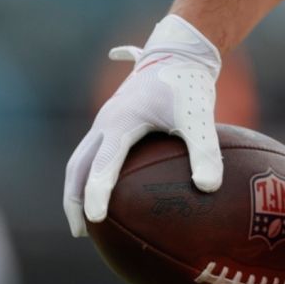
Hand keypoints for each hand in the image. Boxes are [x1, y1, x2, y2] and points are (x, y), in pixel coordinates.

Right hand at [62, 14, 223, 237]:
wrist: (179, 51)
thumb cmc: (188, 83)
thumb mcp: (200, 116)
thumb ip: (205, 150)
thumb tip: (209, 187)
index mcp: (121, 122)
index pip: (102, 163)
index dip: (96, 193)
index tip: (96, 220)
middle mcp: (106, 122)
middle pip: (78, 165)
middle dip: (75, 199)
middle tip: (82, 232)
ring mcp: (106, 120)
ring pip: (81, 159)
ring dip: (78, 188)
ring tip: (88, 221)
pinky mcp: (113, 121)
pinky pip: (93, 152)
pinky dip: (91, 174)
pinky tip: (109, 194)